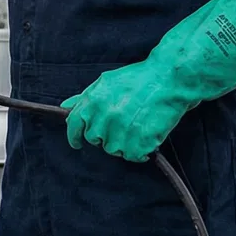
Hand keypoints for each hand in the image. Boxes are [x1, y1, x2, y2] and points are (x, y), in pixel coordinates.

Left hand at [61, 0, 235, 161]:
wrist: (170, 79)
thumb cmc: (139, 79)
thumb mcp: (106, 82)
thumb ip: (84, 97)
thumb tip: (66, 106)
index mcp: (92, 101)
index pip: (74, 126)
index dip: (74, 136)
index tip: (77, 143)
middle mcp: (104, 117)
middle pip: (95, 139)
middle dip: (105, 135)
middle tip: (122, 125)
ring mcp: (121, 131)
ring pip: (113, 150)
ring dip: (124, 143)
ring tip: (137, 127)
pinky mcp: (139, 142)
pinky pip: (133, 156)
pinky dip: (140, 151)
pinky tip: (147, 137)